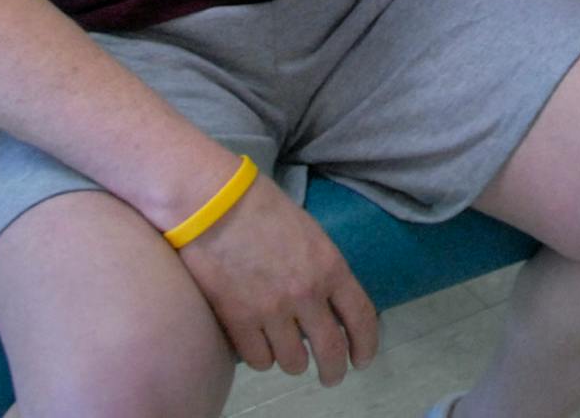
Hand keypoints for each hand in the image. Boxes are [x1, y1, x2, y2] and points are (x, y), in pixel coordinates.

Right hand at [175, 167, 379, 384]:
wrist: (213, 203)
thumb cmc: (261, 207)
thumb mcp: (308, 232)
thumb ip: (321, 268)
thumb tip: (327, 299)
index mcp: (330, 266)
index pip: (361, 317)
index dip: (366, 344)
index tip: (362, 359)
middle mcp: (306, 294)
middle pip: (330, 351)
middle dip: (334, 371)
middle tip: (330, 377)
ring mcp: (272, 310)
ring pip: (293, 362)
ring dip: (293, 362)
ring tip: (287, 353)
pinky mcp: (238, 321)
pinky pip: (259, 360)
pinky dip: (262, 357)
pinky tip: (259, 345)